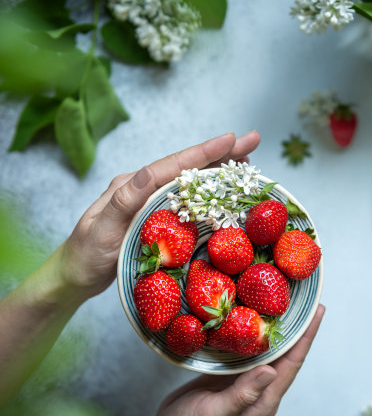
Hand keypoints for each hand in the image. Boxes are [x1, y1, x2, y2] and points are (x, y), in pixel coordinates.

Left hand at [60, 131, 259, 300]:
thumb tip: (145, 172)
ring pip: (190, 181)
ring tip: (246, 161)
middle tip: (253, 141)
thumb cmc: (85, 255)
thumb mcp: (101, 230)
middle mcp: (143, 188)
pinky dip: (208, 192)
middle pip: (187, 167)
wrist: (74, 276)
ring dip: (218, 170)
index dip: (204, 152)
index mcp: (131, 185)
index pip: (173, 165)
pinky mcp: (156, 217)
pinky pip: (187, 199)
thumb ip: (123, 202)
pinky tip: (223, 193)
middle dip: (221, 154)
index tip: (231, 139)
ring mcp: (150, 201)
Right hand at [136, 305, 324, 415]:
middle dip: (299, 328)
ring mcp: (247, 382)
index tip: (317, 312)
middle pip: (287, 355)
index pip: (292, 364)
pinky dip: (258, 333)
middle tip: (308, 300)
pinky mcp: (233, 375)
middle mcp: (261, 391)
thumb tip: (271, 370)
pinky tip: (257, 318)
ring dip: (281, 329)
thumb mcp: (214, 413)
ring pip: (271, 351)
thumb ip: (242, 394)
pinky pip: (252, 351)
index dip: (306, 337)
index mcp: (263, 402)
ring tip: (289, 303)